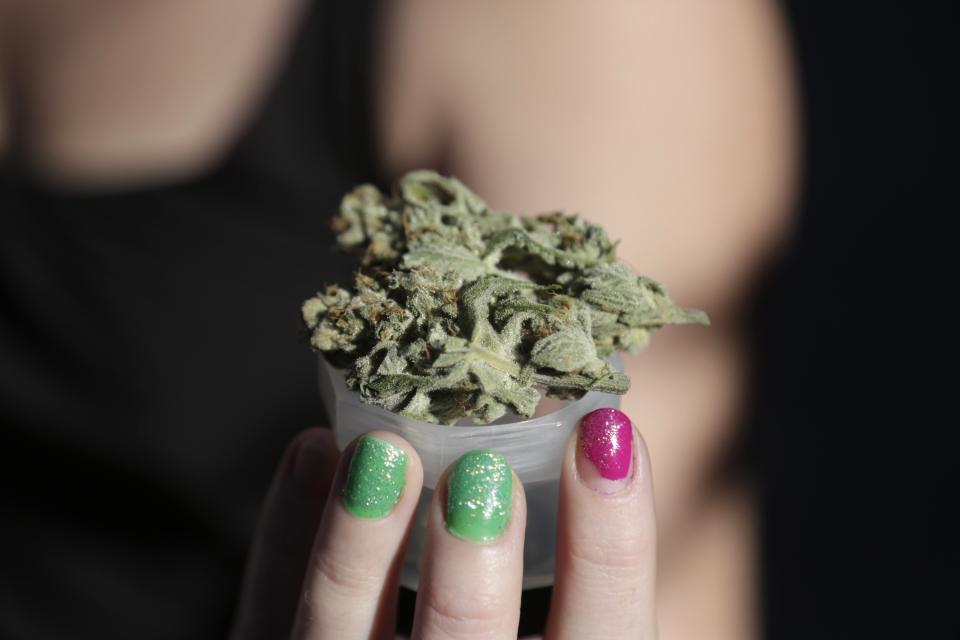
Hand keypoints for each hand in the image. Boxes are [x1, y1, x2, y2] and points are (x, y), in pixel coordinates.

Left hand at [231, 408, 656, 638]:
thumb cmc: (500, 637)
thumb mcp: (565, 622)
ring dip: (357, 544)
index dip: (611, 543)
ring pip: (339, 631)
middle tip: (480, 471)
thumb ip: (581, 567)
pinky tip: (314, 449)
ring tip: (382, 448)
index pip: (602, 636)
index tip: (606, 434)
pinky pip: (270, 607)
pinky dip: (286, 531)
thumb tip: (597, 429)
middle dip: (470, 568)